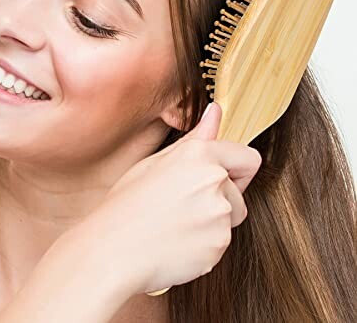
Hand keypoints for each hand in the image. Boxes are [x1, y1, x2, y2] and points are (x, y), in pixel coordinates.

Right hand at [73, 102, 261, 295]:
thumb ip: (194, 139)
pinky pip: (220, 243)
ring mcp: (219, 214)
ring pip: (230, 219)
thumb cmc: (127, 204)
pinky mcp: (219, 245)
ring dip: (212, 223)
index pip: (248, 158)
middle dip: (222, 200)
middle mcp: (214, 180)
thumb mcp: (156, 162)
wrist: (113, 249)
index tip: (220, 178)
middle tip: (185, 206)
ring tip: (176, 224)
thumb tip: (215, 111)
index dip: (235, 170)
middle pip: (239, 194)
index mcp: (198, 154)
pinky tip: (176, 241)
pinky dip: (204, 245)